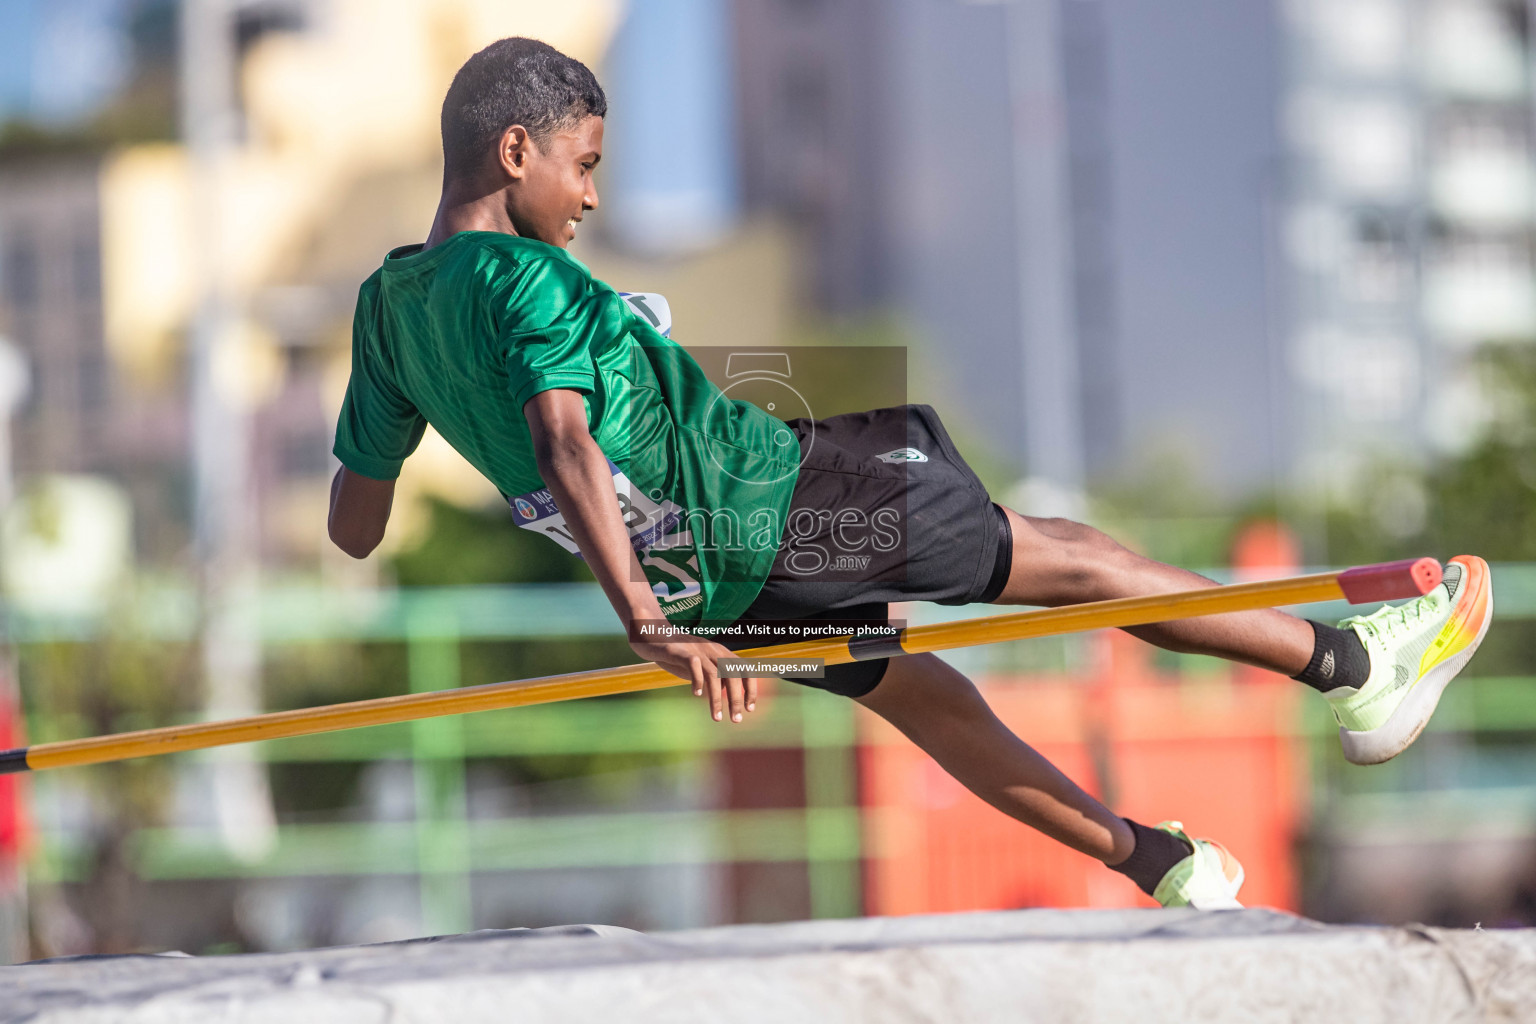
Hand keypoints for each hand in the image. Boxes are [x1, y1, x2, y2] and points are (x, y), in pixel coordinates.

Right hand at [631, 634, 762, 722]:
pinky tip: (696, 694)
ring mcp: (698, 649)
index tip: (749, 709)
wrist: (655, 636)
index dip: (750, 689)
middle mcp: (713, 650)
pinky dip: (697, 681)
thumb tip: (728, 692)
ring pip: (714, 675)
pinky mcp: (681, 651)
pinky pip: (694, 665)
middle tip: (736, 719)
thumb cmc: (680, 655)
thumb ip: (716, 675)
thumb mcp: (703, 664)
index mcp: (722, 653)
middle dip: (736, 699)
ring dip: (717, 699)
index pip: (745, 669)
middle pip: (732, 674)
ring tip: (716, 717)